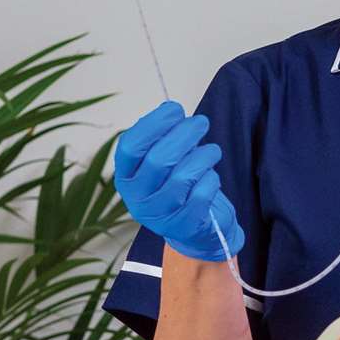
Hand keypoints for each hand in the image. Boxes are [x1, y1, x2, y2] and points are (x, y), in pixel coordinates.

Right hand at [114, 101, 244, 261]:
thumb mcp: (164, 161)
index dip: (153, 124)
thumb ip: (163, 137)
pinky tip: (211, 176)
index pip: (130, 147)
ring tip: (212, 151)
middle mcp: (137, 199)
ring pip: (183, 176)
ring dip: (203, 156)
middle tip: (202, 122)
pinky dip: (211, 179)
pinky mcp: (184, 226)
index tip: (175, 110)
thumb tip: (169, 109)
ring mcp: (160, 216)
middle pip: (158, 160)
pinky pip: (201, 194)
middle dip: (184, 135)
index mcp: (126, 177)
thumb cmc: (179, 186)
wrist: (195, 230)